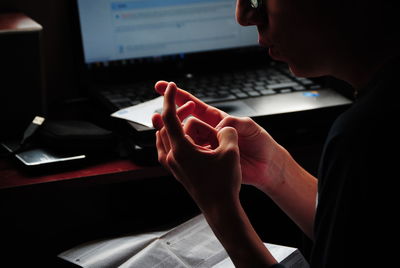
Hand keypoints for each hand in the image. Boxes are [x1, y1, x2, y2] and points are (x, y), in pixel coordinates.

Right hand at [152, 81, 287, 192]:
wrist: (267, 166)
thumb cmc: (261, 143)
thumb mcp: (249, 127)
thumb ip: (233, 122)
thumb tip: (217, 128)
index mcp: (217, 119)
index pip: (193, 105)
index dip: (178, 96)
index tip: (161, 86)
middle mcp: (209, 132)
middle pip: (185, 122)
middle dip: (172, 117)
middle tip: (161, 116)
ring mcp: (207, 147)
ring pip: (186, 140)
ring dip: (177, 136)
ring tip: (174, 134)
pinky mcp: (208, 162)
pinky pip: (193, 157)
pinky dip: (187, 154)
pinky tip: (184, 153)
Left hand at [155, 82, 241, 210]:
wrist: (220, 208)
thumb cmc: (224, 182)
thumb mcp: (231, 151)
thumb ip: (228, 131)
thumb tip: (223, 126)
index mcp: (181, 149)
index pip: (169, 117)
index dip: (169, 98)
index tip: (170, 85)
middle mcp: (171, 157)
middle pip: (165, 126)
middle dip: (176, 112)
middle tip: (189, 106)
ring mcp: (172, 166)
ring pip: (163, 139)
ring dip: (171, 126)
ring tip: (183, 119)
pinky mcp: (176, 173)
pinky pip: (166, 150)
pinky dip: (171, 139)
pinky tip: (181, 139)